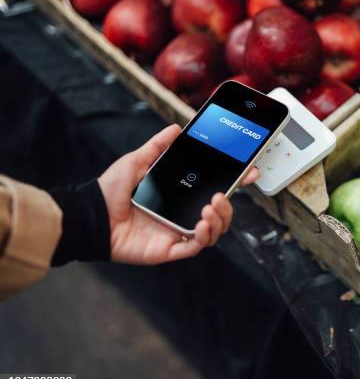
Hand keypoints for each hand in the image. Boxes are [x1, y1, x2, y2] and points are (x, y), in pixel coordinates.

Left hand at [98, 124, 258, 264]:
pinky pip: (195, 248)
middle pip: (220, 215)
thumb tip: (176, 129)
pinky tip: (202, 224)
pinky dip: (204, 237)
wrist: (91, 215)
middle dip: (229, 206)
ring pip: (214, 233)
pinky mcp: (169, 249)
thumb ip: (157, 146)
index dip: (235, 183)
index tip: (250, 172)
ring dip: (220, 220)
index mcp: (179, 196)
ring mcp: (177, 232)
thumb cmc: (110, 191)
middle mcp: (182, 215)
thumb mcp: (136, 162)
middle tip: (221, 194)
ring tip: (209, 208)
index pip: (213, 190)